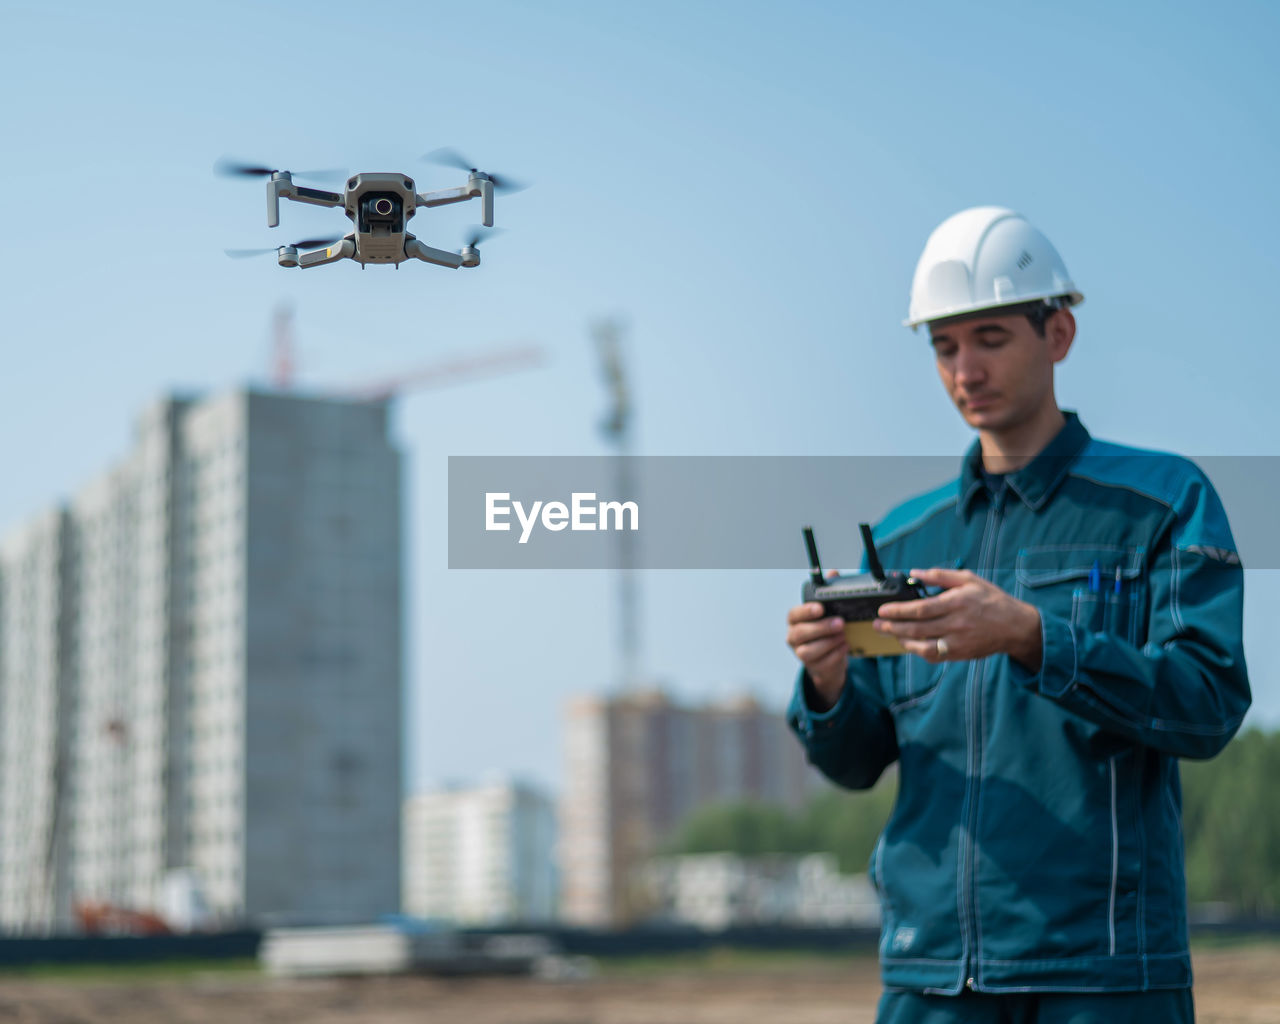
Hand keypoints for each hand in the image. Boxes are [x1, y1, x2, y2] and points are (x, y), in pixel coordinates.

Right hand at [786, 601, 847, 709]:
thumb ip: (828, 614)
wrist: (829, 657)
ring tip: (843, 635)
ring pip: (808, 652)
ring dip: (829, 642)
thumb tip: (841, 611)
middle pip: (800, 633)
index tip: (820, 608)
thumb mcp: (825, 620)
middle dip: (822, 628)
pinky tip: (845, 645)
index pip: (794, 614)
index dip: (806, 611)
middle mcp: (793, 638)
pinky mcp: (813, 667)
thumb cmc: (826, 632)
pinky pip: (823, 663)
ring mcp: (800, 654)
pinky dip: (836, 653)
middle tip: (840, 623)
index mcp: (794, 621)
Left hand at [872, 568, 1042, 669]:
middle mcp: (956, 624)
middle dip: (892, 627)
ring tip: (889, 633)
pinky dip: (917, 651)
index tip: (883, 610)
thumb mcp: (969, 579)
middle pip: (917, 629)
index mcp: (957, 603)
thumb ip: (940, 576)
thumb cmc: (991, 600)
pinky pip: (933, 656)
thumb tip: (915, 573)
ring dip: (901, 641)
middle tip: (877, 624)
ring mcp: (957, 642)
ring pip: (922, 645)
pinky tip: (908, 644)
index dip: (899, 611)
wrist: (1015, 626)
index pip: (921, 609)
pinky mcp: (959, 654)